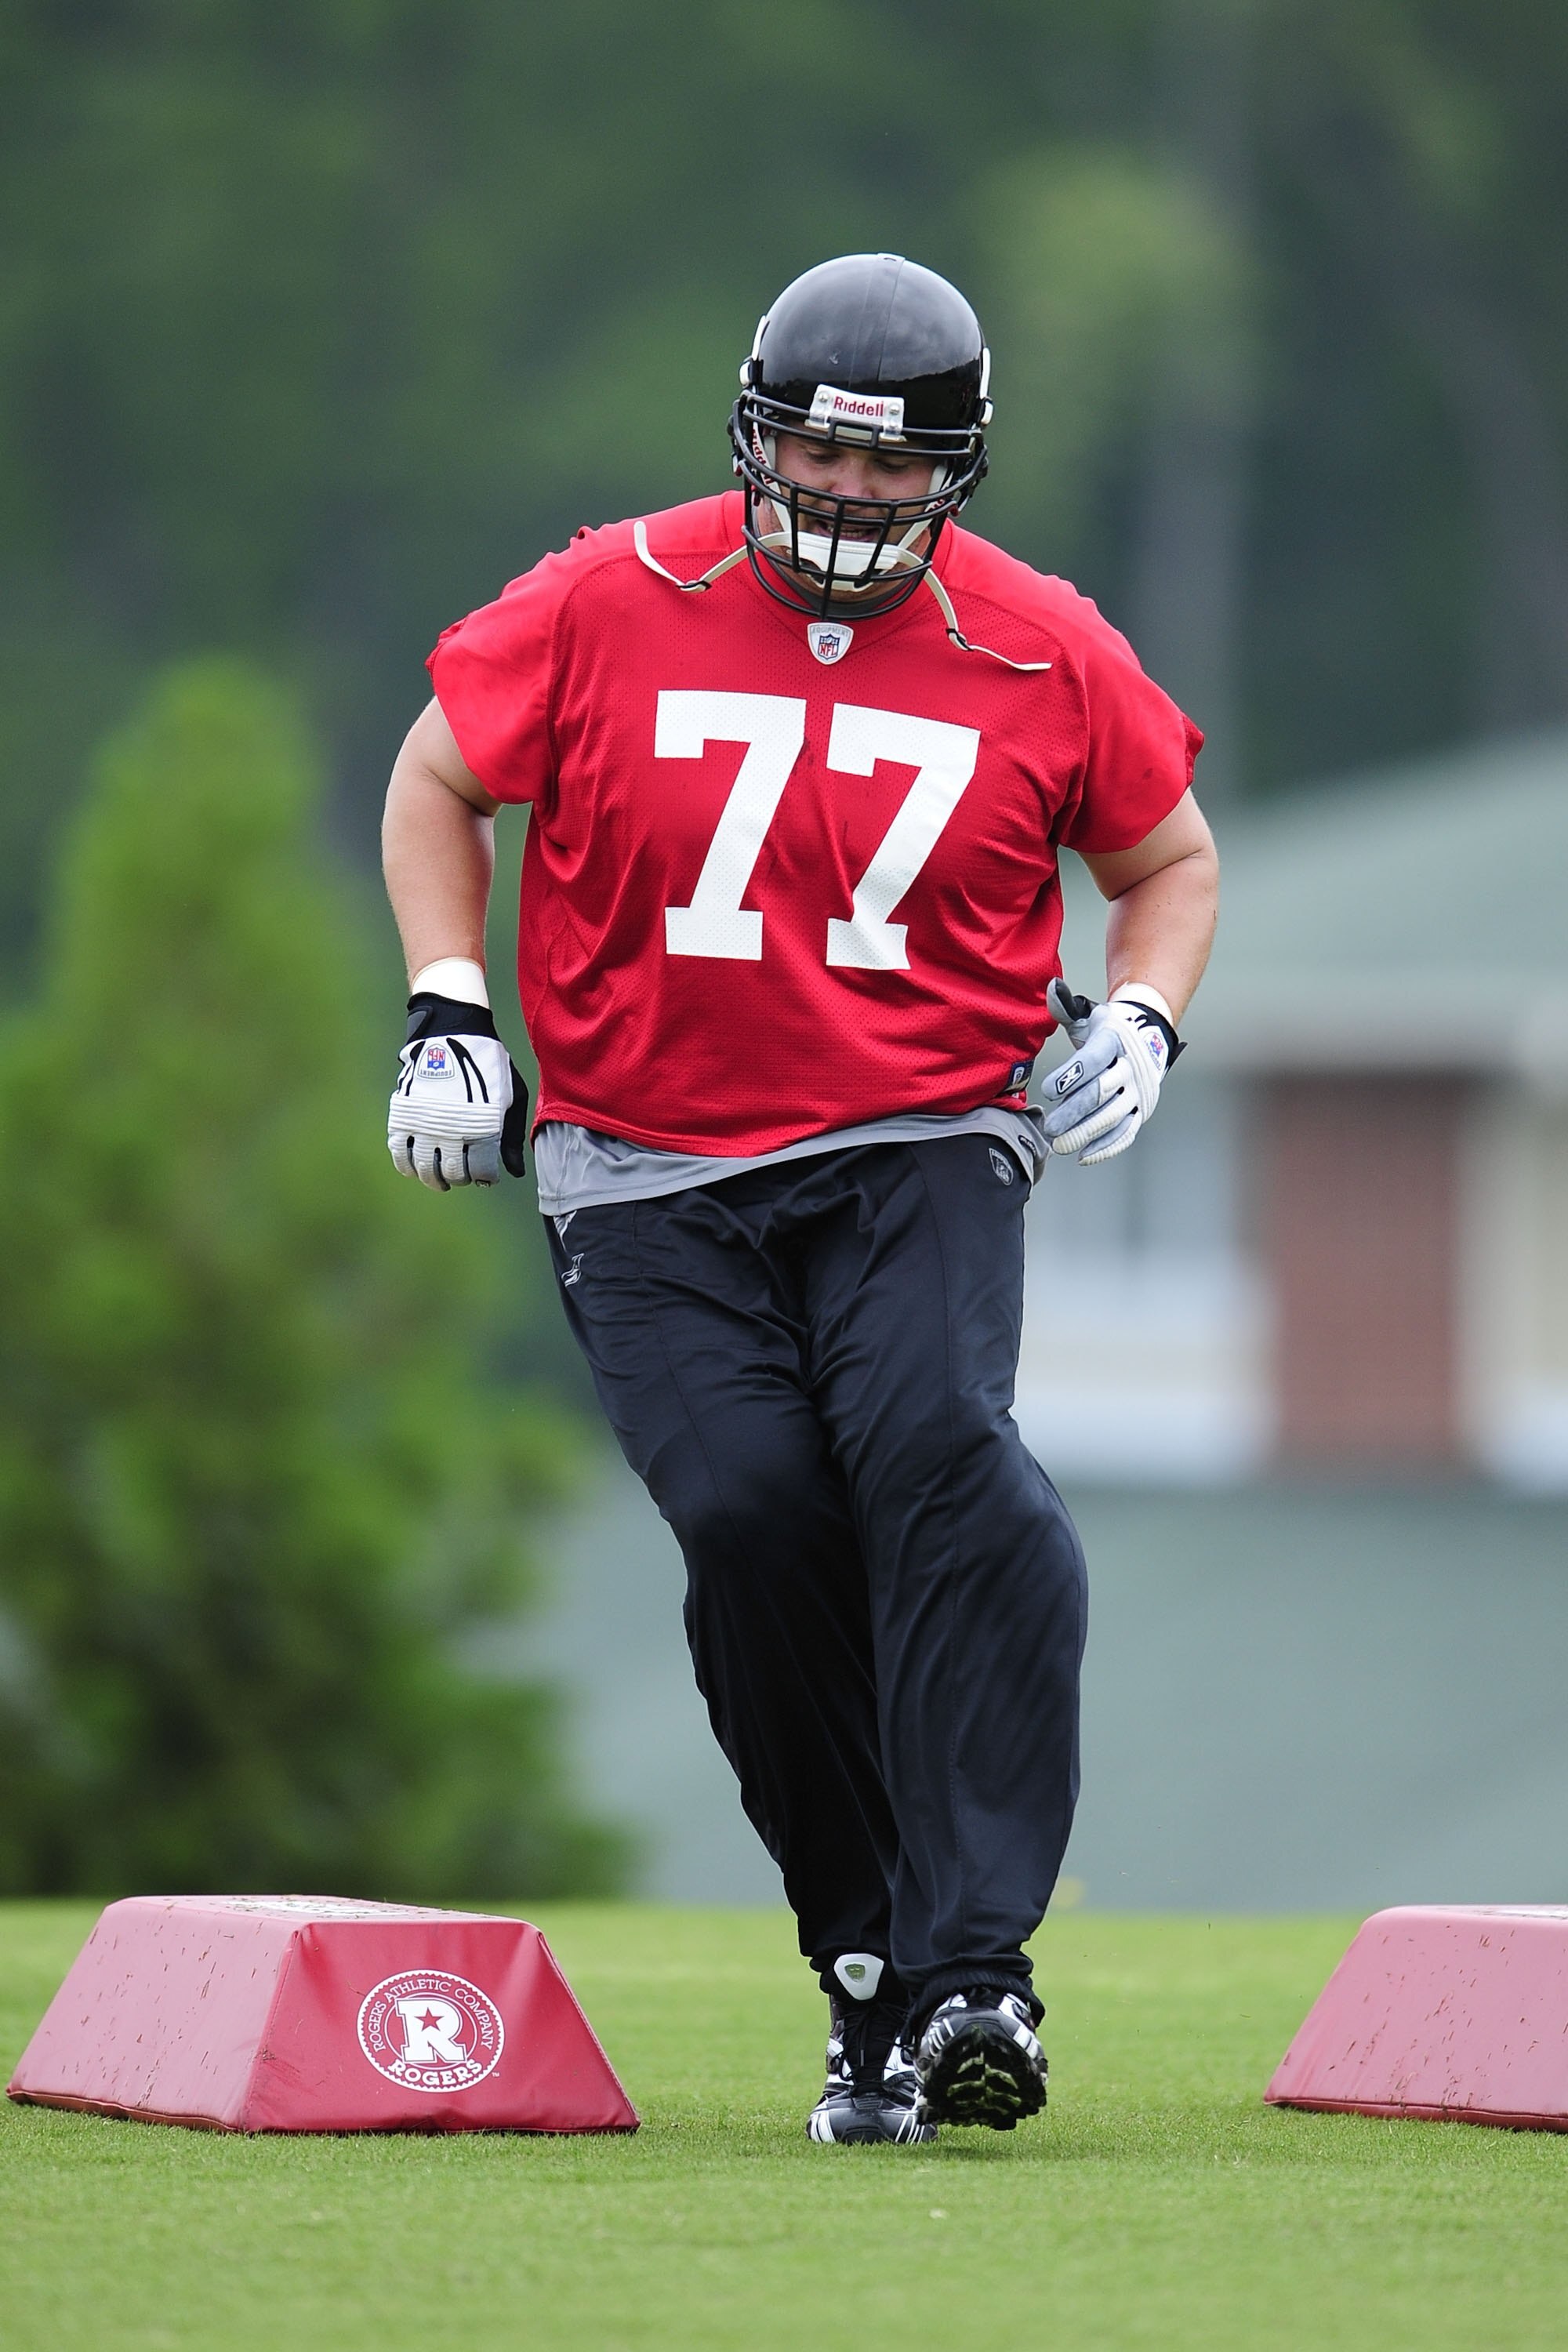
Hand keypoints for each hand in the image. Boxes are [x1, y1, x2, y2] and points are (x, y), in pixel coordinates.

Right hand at [387, 992, 529, 1189]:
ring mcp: (426, 1122)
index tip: (485, 1176)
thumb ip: (512, 1137)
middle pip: (452, 1172)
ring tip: (439, 1180)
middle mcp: (453, 1128)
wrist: (453, 1032)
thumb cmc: (488, 1065)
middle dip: (459, 1179)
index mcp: (484, 1126)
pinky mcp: (404, 1115)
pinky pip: (399, 1151)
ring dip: (432, 1178)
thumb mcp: (512, 1097)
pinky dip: (406, 1165)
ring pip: (424, 1167)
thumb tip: (514, 1172)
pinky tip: (414, 1168)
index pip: (480, 1170)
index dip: (484, 1178)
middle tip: (462, 1176)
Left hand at [1040, 979, 1182, 1165]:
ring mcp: (1138, 1091)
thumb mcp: (1088, 1014)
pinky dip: (1107, 1146)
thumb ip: (1065, 1006)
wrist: (1148, 1035)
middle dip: (1074, 1112)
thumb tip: (1051, 988)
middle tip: (1050, 1128)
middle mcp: (1129, 1067)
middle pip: (1102, 1092)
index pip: (1093, 1060)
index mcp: (1114, 1041)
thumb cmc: (1106, 1027)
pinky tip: (1084, 1155)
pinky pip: (1127, 1132)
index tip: (1047, 1090)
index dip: (1070, 1075)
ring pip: (1113, 1116)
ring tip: (1060, 1145)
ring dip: (1086, 1133)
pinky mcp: (1141, 1109)